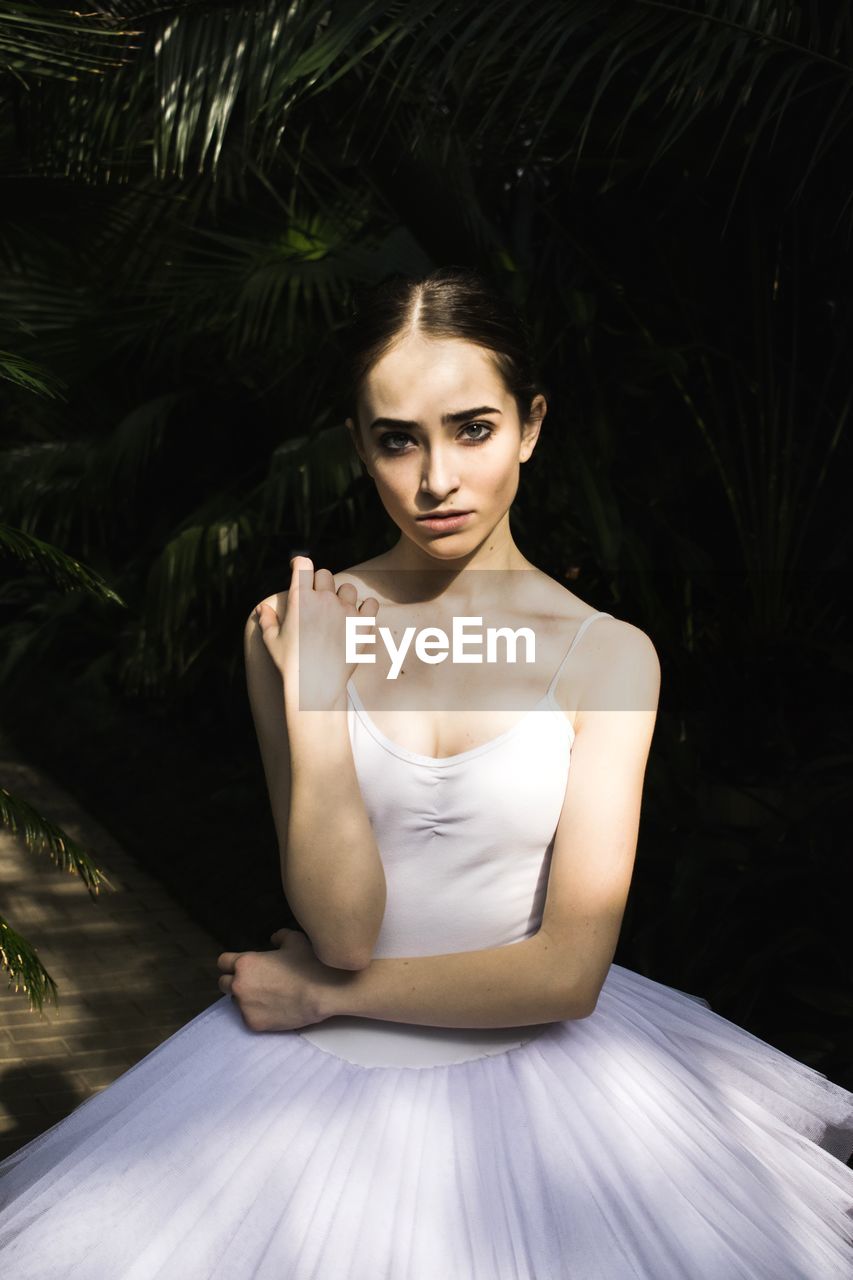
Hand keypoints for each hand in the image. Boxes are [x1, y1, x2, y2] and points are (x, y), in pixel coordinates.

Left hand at [216, 927, 336, 1032]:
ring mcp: (245, 1006)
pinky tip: (274, 1008)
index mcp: (245, 963)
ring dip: (246, 998)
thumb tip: (273, 939)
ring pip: (236, 1002)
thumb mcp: (295, 939)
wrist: (323, 993)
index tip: (240, 966)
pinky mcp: (253, 1023)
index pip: (223, 962)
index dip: (231, 962)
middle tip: (252, 981)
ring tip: (266, 996)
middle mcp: (239, 985)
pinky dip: (258, 1013)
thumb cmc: (308, 963)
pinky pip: (249, 1017)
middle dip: (234, 981)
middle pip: (223, 983)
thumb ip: (279, 936)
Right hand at [255, 555, 379, 707]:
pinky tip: (359, 616)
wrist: (316, 686)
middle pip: (325, 575)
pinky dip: (366, 608)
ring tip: (338, 612)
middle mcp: (324, 599)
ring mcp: (346, 610)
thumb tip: (261, 608)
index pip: (303, 565)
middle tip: (317, 600)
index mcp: (300, 599)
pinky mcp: (363, 624)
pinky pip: (371, 604)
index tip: (299, 568)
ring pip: (348, 588)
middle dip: (320, 583)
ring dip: (343, 596)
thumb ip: (267, 620)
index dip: (300, 564)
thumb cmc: (290, 665)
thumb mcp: (272, 641)